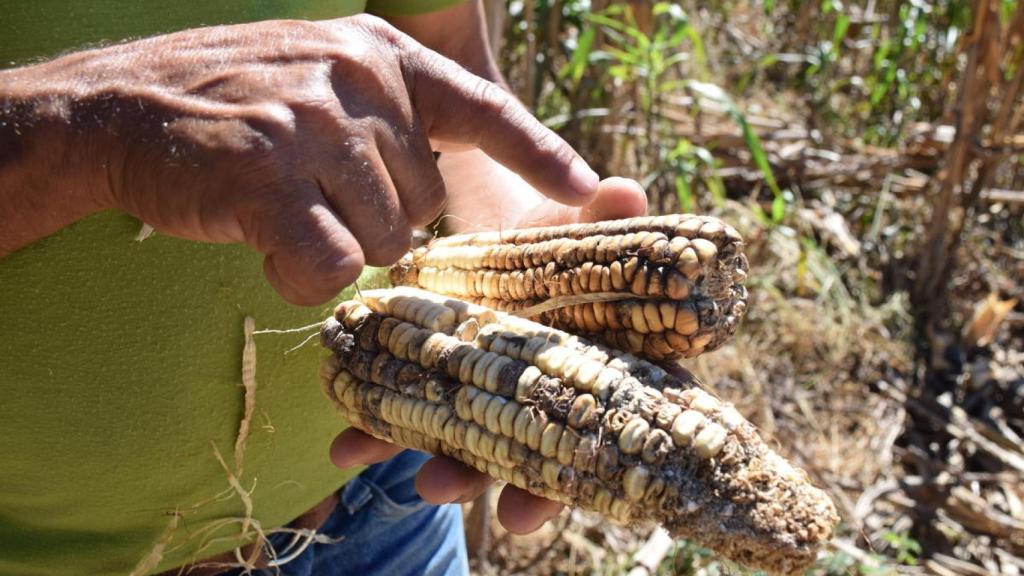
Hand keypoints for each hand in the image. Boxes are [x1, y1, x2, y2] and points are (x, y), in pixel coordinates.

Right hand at [0, 14, 599, 303]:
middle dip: (380, 220)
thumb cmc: (227, 102)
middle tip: (315, 199)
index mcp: (379, 52)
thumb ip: (381, 116)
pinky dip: (305, 274)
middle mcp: (357, 77)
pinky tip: (265, 244)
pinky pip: (334, 264)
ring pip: (384, 239)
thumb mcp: (318, 75)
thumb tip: (433, 189)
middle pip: (426, 199)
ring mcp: (314, 124)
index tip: (586, 186)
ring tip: (280, 213)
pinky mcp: (271, 178)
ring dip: (338, 246)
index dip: (538, 152)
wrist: (120, 104)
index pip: (482, 107)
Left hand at [331, 175, 646, 533]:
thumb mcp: (572, 221)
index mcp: (595, 362)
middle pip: (540, 448)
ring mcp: (486, 388)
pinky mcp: (434, 376)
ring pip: (476, 440)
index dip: (582, 463)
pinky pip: (410, 411)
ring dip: (450, 467)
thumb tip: (623, 190)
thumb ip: (602, 216)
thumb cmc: (543, 225)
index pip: (602, 420)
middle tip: (495, 509)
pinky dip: (379, 431)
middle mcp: (542, 389)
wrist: (478, 210)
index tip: (541, 503)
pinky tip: (348, 448)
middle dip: (519, 485)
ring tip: (423, 485)